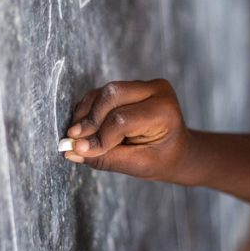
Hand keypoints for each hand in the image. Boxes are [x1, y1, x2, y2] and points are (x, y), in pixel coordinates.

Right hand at [63, 79, 195, 183]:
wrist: (178, 150)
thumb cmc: (162, 160)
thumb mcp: (138, 165)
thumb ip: (105, 158)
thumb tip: (72, 152)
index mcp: (164, 111)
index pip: (122, 120)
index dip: (98, 136)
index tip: (79, 150)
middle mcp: (157, 91)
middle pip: (111, 96)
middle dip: (89, 119)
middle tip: (72, 139)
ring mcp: (144, 85)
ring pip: (104, 92)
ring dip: (86, 113)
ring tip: (76, 135)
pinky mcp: (132, 86)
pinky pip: (104, 92)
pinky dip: (89, 108)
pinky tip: (83, 125)